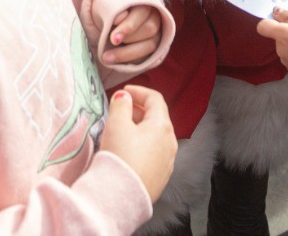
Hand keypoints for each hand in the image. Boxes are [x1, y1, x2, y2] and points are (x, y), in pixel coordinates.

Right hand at [99, 85, 176, 200]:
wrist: (121, 197)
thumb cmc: (120, 155)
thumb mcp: (116, 124)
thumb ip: (121, 105)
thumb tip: (125, 97)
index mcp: (162, 125)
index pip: (155, 99)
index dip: (139, 91)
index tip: (123, 92)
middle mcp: (171, 142)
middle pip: (157, 118)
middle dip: (139, 110)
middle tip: (121, 109)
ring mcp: (168, 161)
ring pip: (156, 137)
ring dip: (142, 129)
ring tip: (123, 130)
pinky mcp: (161, 177)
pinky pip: (154, 154)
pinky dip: (144, 146)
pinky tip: (129, 151)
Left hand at [105, 4, 163, 65]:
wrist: (110, 22)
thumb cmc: (109, 11)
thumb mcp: (105, 7)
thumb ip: (112, 11)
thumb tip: (119, 18)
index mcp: (144, 2)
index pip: (142, 12)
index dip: (128, 27)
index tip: (113, 39)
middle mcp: (155, 17)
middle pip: (150, 29)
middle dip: (128, 40)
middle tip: (109, 48)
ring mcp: (157, 34)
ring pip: (151, 45)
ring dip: (127, 54)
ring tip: (107, 58)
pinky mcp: (154, 49)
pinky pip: (148, 57)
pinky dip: (131, 61)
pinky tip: (116, 63)